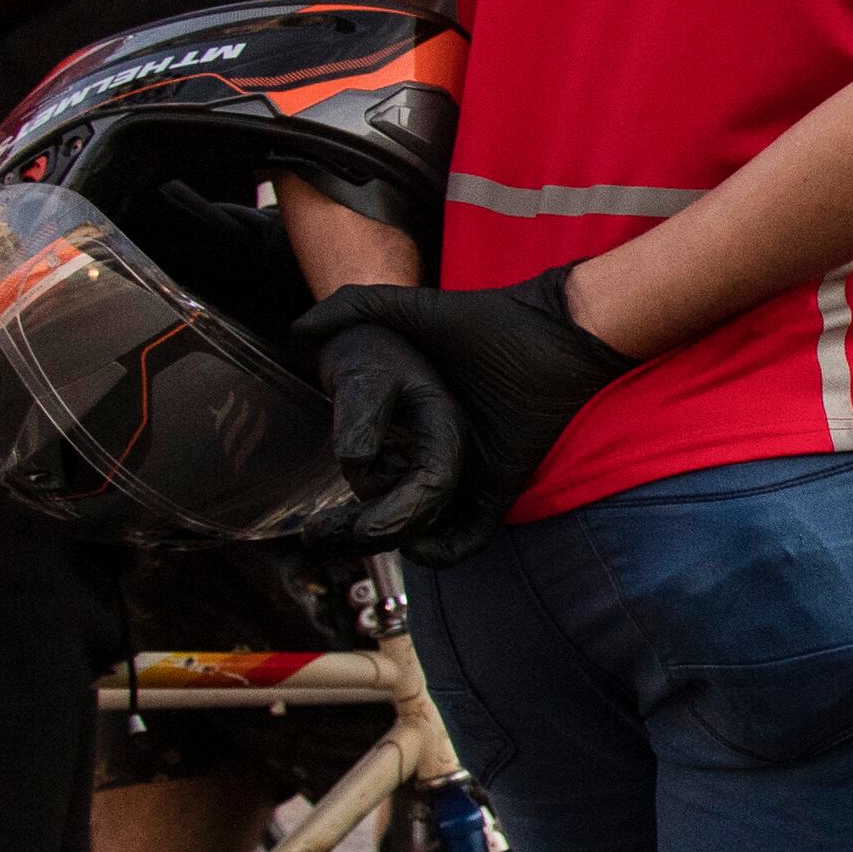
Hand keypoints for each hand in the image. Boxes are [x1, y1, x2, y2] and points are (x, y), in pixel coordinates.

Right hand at [298, 271, 639, 563]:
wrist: (552, 329)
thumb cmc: (485, 320)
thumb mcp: (411, 310)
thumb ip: (358, 304)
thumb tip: (300, 328)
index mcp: (416, 420)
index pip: (372, 475)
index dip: (347, 498)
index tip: (317, 516)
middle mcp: (441, 450)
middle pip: (397, 508)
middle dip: (361, 530)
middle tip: (327, 535)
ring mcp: (473, 470)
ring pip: (431, 524)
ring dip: (399, 539)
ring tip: (362, 541)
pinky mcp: (504, 483)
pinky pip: (474, 531)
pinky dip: (448, 547)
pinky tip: (419, 545)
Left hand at [312, 326, 461, 541]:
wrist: (369, 343)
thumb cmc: (368, 350)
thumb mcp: (363, 372)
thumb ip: (361, 413)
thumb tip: (354, 462)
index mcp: (447, 426)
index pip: (437, 483)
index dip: (404, 514)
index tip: (361, 529)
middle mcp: (448, 454)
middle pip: (426, 514)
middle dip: (377, 533)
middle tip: (317, 537)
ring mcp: (428, 467)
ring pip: (410, 522)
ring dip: (364, 535)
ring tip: (315, 533)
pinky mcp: (408, 475)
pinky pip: (394, 512)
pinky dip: (364, 524)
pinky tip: (329, 526)